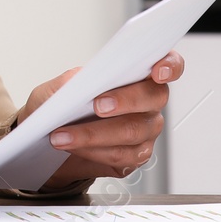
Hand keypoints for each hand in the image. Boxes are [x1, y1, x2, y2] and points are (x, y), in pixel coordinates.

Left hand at [17, 50, 183, 190]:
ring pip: (133, 131)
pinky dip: (93, 151)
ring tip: (62, 135)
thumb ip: (67, 82)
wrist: (52, 139)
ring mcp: (146, 131)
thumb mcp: (54, 90)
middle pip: (152, 98)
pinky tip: (73, 147)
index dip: (169, 66)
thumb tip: (78, 79)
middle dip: (124, 100)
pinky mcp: (135, 156)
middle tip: (96, 105)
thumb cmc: (61, 108)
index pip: (168, 64)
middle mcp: (148, 103)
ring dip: (93, 134)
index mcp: (137, 76)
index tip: (157, 71)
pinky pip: (122, 156)